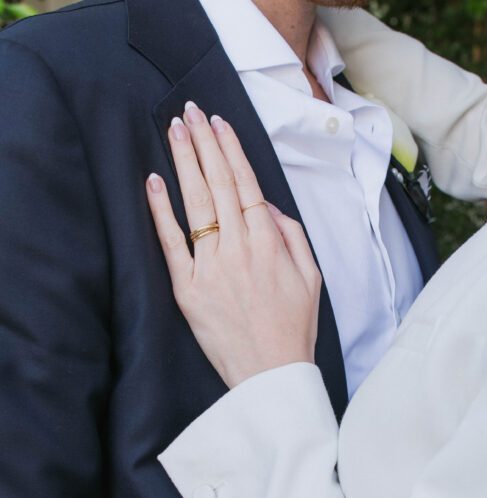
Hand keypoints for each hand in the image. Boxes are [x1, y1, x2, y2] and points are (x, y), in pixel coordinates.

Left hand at [146, 102, 320, 388]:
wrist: (271, 377)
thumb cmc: (293, 330)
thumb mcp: (311, 279)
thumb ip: (292, 236)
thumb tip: (264, 205)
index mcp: (270, 245)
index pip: (246, 185)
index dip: (231, 150)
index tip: (220, 123)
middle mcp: (239, 251)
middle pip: (218, 185)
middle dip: (204, 143)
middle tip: (191, 111)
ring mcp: (211, 269)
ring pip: (195, 205)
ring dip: (184, 162)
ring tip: (175, 130)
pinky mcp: (188, 291)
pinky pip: (171, 244)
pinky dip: (161, 211)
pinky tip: (154, 182)